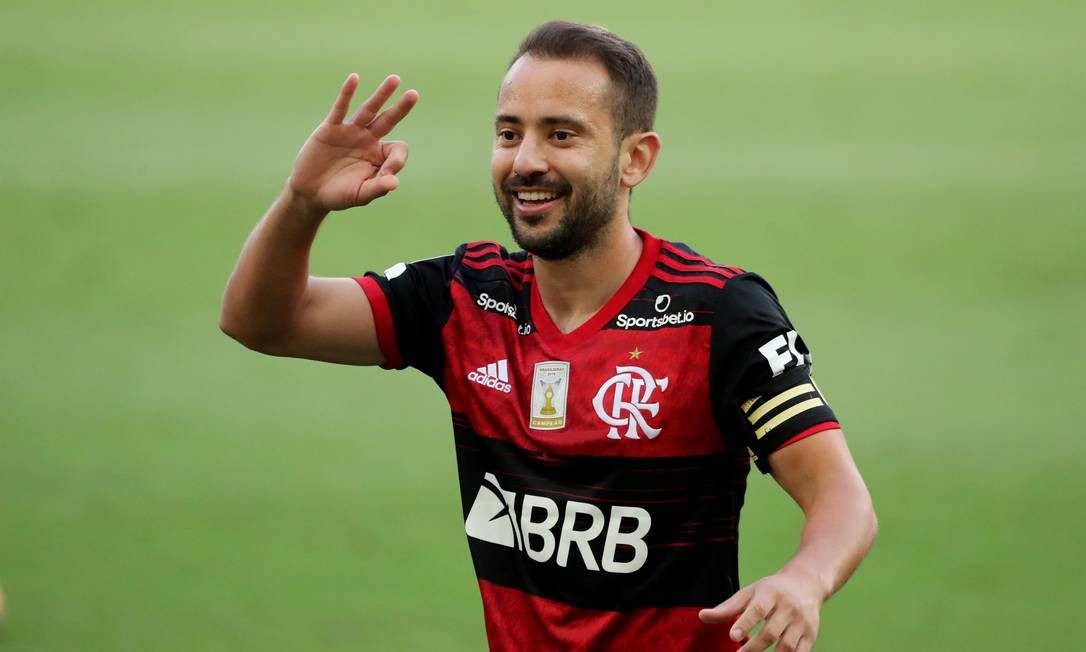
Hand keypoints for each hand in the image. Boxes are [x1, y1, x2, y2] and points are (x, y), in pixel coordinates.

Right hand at [287, 73, 418, 211]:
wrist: (310, 193)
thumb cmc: (339, 195)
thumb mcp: (361, 195)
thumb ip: (378, 188)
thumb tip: (395, 182)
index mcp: (379, 155)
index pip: (398, 149)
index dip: (397, 161)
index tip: (387, 175)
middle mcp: (368, 139)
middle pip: (389, 120)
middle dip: (401, 108)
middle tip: (414, 95)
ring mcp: (350, 132)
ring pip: (369, 109)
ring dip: (381, 94)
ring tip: (395, 79)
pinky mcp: (331, 128)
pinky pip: (341, 108)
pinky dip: (347, 94)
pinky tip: (354, 78)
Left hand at [698, 569, 823, 651]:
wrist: (806, 584)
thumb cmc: (771, 590)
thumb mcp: (749, 593)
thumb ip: (727, 608)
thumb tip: (702, 616)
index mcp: (770, 593)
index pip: (758, 609)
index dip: (745, 623)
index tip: (733, 636)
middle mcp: (788, 607)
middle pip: (770, 632)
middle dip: (753, 648)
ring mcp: (802, 622)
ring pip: (786, 646)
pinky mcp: (811, 634)